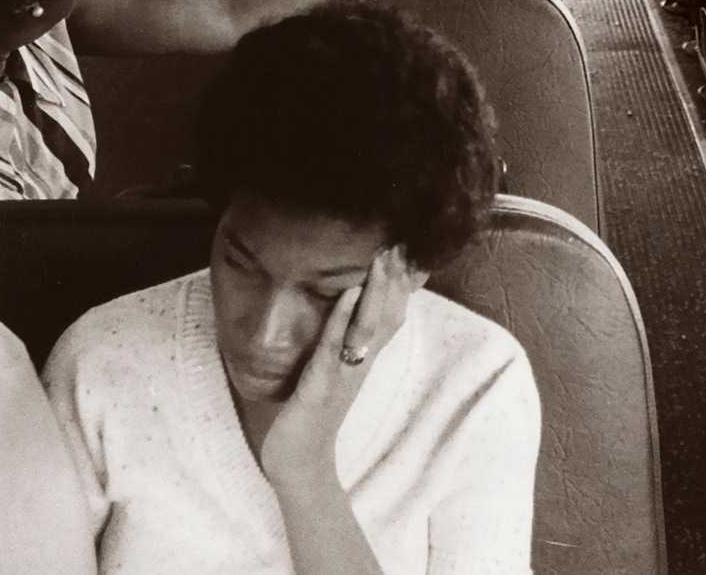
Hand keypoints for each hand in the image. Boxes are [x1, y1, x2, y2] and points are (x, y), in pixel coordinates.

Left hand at [258, 248, 428, 486]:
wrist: (299, 463)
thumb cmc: (309, 417)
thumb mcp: (330, 376)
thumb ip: (339, 348)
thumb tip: (339, 317)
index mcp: (361, 360)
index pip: (390, 315)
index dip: (400, 284)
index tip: (406, 249)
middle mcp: (360, 364)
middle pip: (388, 315)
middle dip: (395, 279)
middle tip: (402, 241)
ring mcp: (344, 374)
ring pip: (368, 327)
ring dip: (376, 291)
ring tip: (383, 258)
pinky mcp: (323, 385)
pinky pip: (336, 347)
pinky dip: (343, 319)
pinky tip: (349, 294)